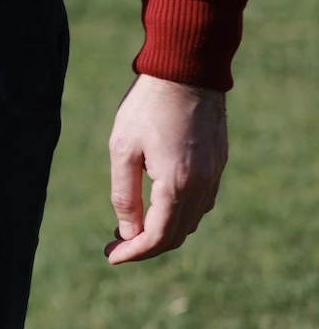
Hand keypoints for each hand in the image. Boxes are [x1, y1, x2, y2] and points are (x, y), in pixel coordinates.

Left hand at [105, 74, 228, 263]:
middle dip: (144, 246)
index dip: (133, 252)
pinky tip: (156, 208)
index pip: (158, 236)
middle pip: (177, 234)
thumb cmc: (147, 107)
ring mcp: (215, 174)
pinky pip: (201, 202)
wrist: (187, 71)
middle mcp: (203, 185)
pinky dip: (178, 214)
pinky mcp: (218, 163)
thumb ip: (124, 194)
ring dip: (162, 231)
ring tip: (129, 229)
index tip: (110, 256)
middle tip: (114, 246)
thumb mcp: (123, 150)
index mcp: (178, 184)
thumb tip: (127, 231)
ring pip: (191, 220)